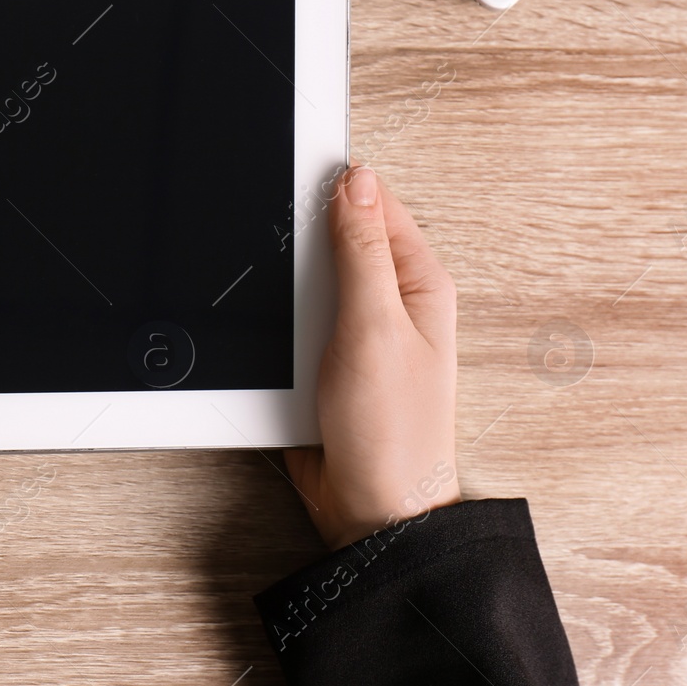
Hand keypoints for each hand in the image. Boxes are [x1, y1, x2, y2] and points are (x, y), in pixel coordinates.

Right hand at [285, 166, 459, 548]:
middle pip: (332, 238)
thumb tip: (356, 180)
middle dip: (297, 244)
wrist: (369, 510)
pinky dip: (273, 325)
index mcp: (419, 282)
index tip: (292, 175)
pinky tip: (267, 339)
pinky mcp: (322, 359)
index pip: (376, 203)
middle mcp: (390, 301)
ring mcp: (355, 330)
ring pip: (303, 280)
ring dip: (282, 290)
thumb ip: (362, 251)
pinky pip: (287, 322)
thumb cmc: (393, 431)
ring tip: (282, 318)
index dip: (333, 186)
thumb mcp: (374, 327)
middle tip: (282, 264)